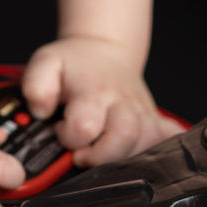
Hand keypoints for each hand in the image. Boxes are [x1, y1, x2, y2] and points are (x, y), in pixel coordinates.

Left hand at [22, 35, 181, 166]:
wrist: (104, 50)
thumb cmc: (74, 62)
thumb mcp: (46, 63)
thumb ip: (36, 86)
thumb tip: (41, 110)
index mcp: (92, 91)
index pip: (85, 124)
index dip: (69, 136)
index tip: (60, 131)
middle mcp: (121, 102)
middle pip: (124, 136)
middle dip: (101, 156)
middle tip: (82, 154)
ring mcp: (141, 111)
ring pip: (148, 143)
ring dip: (125, 156)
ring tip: (104, 152)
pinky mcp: (155, 119)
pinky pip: (170, 138)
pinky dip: (164, 149)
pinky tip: (148, 153)